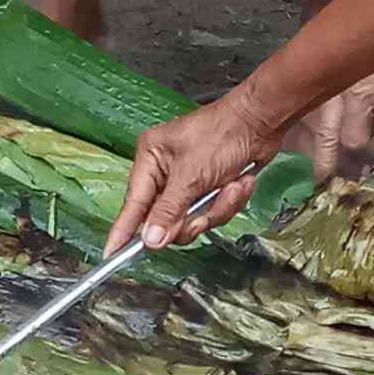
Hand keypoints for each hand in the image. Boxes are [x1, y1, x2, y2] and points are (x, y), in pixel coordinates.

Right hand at [115, 90, 284, 250]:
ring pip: (194, 219)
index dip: (124, 230)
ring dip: (218, 207)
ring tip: (232, 186)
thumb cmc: (223, 134)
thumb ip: (169, 211)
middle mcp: (165, 172)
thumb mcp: (191, 175)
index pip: (133, 203)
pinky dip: (230, 201)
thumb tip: (150, 239)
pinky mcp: (210, 188)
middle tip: (203, 212)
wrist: (262, 121)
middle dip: (192, 217)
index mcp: (150, 159)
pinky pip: (214, 212)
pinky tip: (241, 182)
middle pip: (166, 219)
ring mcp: (189, 182)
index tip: (112, 253)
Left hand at [289, 30, 373, 178]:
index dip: (324, 160)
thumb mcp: (330, 29)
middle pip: (356, 142)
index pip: (324, 131)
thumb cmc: (366, 5)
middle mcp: (361, 89)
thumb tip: (298, 96)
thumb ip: (318, 62)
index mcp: (334, 77)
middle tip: (366, 160)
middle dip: (360, 157)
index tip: (323, 179)